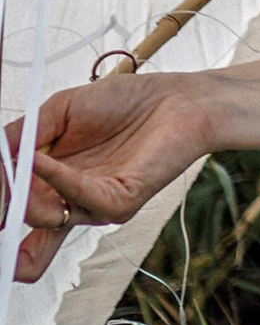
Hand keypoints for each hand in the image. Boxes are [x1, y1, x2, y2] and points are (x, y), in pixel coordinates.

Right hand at [5, 74, 220, 277]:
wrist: (176, 99)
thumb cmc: (123, 104)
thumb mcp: (58, 113)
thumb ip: (23, 134)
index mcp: (52, 186)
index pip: (12, 214)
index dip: (0, 204)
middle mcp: (71, 202)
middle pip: (22, 225)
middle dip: (3, 205)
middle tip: (1, 177)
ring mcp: (95, 206)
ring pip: (44, 217)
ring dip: (20, 191)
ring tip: (16, 159)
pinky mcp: (121, 202)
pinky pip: (78, 196)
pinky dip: (53, 177)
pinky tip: (38, 158)